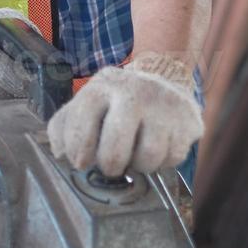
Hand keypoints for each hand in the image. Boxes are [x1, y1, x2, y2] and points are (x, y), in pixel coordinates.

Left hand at [47, 53, 201, 175]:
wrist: (164, 80)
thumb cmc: (117, 103)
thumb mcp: (88, 103)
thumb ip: (65, 125)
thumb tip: (60, 153)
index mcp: (102, 87)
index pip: (80, 126)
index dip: (77, 152)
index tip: (81, 162)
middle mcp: (133, 92)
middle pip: (115, 151)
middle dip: (110, 166)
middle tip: (111, 164)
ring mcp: (163, 105)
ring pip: (147, 158)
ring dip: (139, 165)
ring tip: (136, 152)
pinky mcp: (187, 120)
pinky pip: (172, 159)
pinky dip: (163, 162)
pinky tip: (158, 146)